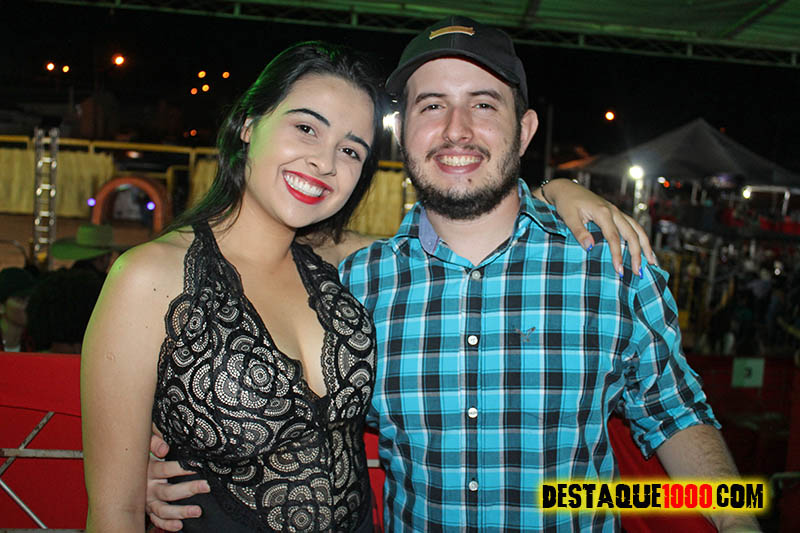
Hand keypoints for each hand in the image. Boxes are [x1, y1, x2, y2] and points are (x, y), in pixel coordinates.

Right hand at [146, 434, 209, 531]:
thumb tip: (164, 448)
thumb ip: (153, 443)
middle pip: (168, 492)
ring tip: (197, 511)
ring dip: (180, 512)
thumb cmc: (141, 457)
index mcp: (148, 471)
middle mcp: (148, 488)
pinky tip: (179, 526)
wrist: (123, 473)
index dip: (182, 467)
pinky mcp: (148, 510)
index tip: (199, 465)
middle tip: (205, 486)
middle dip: (189, 489)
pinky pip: (157, 520)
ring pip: (163, 510)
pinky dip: (167, 524)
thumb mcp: (144, 446)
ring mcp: (148, 501)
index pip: (166, 469)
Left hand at [541, 179, 655, 275]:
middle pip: (631, 234)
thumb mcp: (568, 217)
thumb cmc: (566, 203)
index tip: (619, 269)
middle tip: (638, 272)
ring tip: (652, 262)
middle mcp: (613, 211)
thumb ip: (579, 232)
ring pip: (637, 229)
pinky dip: (640, 238)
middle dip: (637, 254)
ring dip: (645, 246)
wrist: (566, 189)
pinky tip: (644, 249)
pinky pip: (632, 226)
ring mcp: (616, 212)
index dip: (617, 254)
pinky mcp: (615, 214)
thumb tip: (590, 247)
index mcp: (603, 212)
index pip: (614, 237)